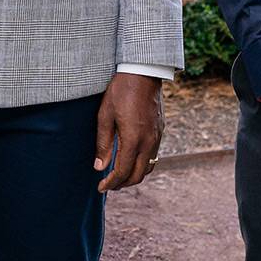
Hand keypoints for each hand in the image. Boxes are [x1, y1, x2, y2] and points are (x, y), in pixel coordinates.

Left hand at [93, 72, 163, 192]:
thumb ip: (103, 143)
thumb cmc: (120, 91)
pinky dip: (141, 164)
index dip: (111, 183)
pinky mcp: (160, 131)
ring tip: (118, 175)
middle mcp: (149, 141)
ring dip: (133, 176)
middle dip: (122, 184)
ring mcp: (157, 137)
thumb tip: (100, 167)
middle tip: (108, 184)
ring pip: (148, 167)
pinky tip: (130, 159)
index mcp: (133, 139)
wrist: (143, 72)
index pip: (122, 172)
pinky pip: (153, 155)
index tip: (100, 187)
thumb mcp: (105, 115)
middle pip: (137, 175)